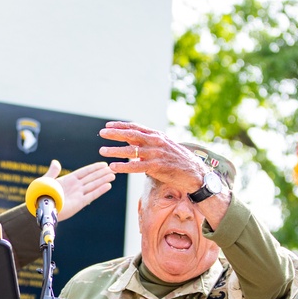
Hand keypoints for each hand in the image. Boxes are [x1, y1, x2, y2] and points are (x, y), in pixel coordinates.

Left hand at [43, 159, 114, 221]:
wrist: (41, 209)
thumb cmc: (41, 195)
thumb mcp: (46, 180)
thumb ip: (53, 171)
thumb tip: (55, 162)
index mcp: (69, 180)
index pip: (85, 172)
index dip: (94, 168)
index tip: (104, 164)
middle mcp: (76, 186)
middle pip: (92, 178)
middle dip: (102, 173)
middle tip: (113, 168)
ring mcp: (78, 194)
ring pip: (94, 185)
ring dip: (103, 180)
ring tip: (113, 175)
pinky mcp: (79, 203)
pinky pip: (91, 195)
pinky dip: (100, 190)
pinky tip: (108, 186)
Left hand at [98, 120, 230, 226]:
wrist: (195, 173)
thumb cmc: (178, 161)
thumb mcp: (165, 147)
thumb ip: (150, 144)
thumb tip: (134, 144)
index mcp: (157, 136)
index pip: (136, 127)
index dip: (121, 126)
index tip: (108, 125)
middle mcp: (156, 142)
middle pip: (131, 135)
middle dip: (115, 133)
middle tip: (101, 133)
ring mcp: (156, 154)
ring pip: (132, 150)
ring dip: (115, 150)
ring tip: (102, 151)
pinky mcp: (157, 167)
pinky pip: (136, 166)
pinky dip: (123, 166)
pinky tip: (113, 167)